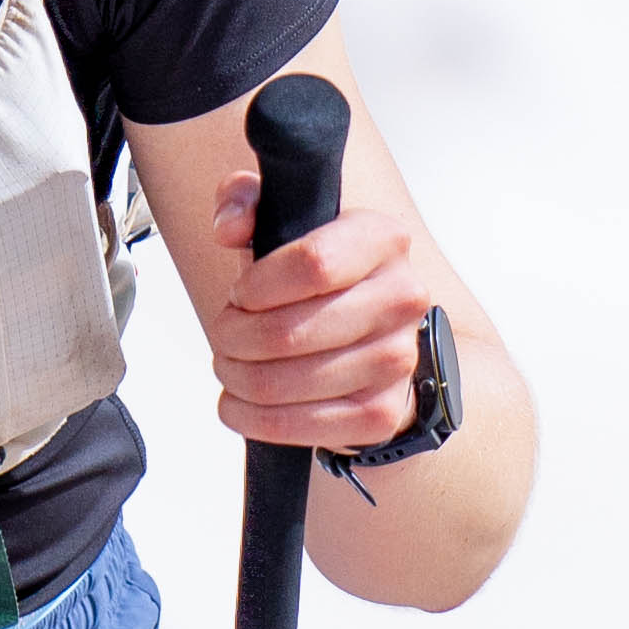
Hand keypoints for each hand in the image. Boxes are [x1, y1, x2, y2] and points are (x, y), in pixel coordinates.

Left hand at [199, 161, 449, 455]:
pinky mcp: (382, 413)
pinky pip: (300, 425)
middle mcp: (402, 298)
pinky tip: (240, 402)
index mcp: (382, 239)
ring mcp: (397, 360)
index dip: (256, 286)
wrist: (373, 337)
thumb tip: (231, 226)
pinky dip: (253, 419)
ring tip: (231, 366)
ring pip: (285, 382)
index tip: (240, 293)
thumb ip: (247, 203)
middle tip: (225, 335)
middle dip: (234, 338)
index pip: (312, 264)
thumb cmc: (322, 281)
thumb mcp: (283, 222)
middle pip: (289, 331)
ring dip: (238, 378)